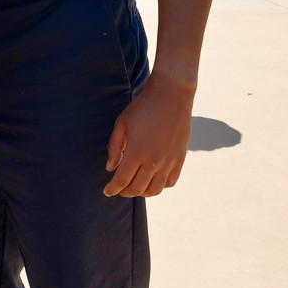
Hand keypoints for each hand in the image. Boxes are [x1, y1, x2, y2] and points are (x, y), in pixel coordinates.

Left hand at [103, 79, 193, 197]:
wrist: (171, 95)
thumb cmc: (143, 107)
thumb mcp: (122, 123)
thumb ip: (114, 147)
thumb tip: (110, 168)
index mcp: (136, 152)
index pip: (122, 180)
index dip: (112, 189)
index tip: (106, 191)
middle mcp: (154, 161)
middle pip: (137, 189)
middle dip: (124, 192)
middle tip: (118, 188)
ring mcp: (169, 161)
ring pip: (154, 190)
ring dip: (141, 192)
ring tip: (134, 186)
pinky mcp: (180, 159)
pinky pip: (170, 182)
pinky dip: (159, 186)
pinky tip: (152, 179)